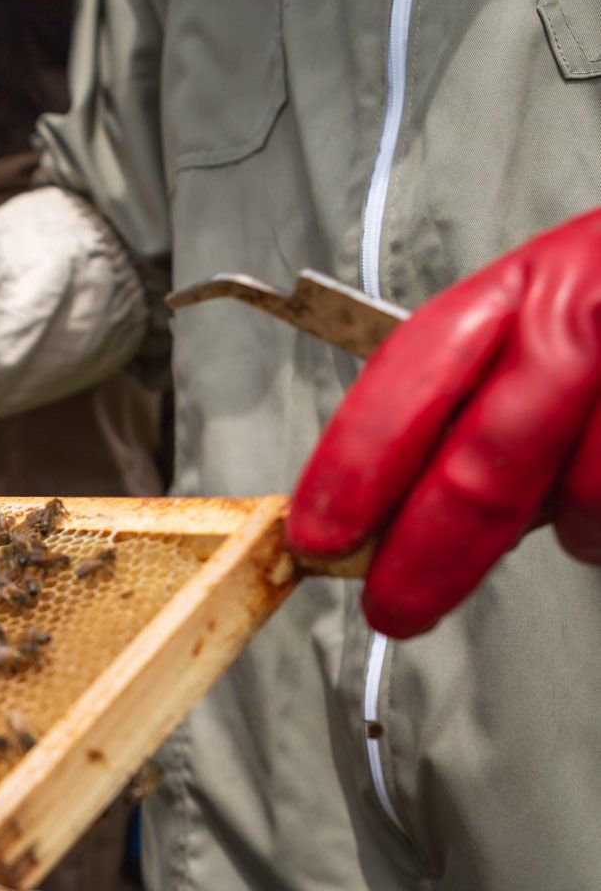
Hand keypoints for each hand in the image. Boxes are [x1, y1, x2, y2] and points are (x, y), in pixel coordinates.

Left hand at [288, 210, 600, 636]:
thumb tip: (403, 515)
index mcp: (537, 284)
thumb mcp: (556, 329)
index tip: (318, 532)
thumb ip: (487, 405)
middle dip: (430, 548)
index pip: (418, 370)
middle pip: (488, 456)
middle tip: (394, 606)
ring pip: (587, 499)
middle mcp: (594, 313)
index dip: (357, 458)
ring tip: (588, 501)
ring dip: (578, 526)